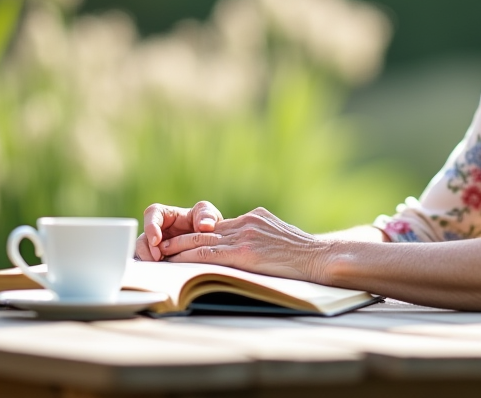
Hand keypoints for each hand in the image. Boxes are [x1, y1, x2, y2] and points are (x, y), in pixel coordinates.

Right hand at [135, 200, 222, 261]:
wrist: (211, 241)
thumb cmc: (206, 222)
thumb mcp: (209, 215)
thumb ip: (206, 215)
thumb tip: (205, 225)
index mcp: (166, 215)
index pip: (152, 213)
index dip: (150, 226)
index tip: (157, 240)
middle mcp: (157, 230)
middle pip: (143, 238)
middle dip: (147, 249)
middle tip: (158, 259)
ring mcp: (156, 246)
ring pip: (143, 253)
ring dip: (148, 260)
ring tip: (160, 268)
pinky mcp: (158, 259)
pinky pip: (148, 264)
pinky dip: (152, 269)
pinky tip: (162, 274)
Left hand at [160, 207, 329, 281]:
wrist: (320, 257)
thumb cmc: (306, 254)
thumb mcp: (282, 237)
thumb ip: (262, 238)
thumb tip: (253, 249)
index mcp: (256, 218)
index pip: (221, 226)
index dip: (199, 233)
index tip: (183, 238)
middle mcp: (247, 222)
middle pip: (207, 230)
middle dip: (182, 237)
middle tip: (160, 243)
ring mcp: (245, 235)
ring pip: (203, 240)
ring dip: (178, 247)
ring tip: (160, 252)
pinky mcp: (244, 251)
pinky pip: (209, 252)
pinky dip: (189, 256)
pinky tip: (176, 261)